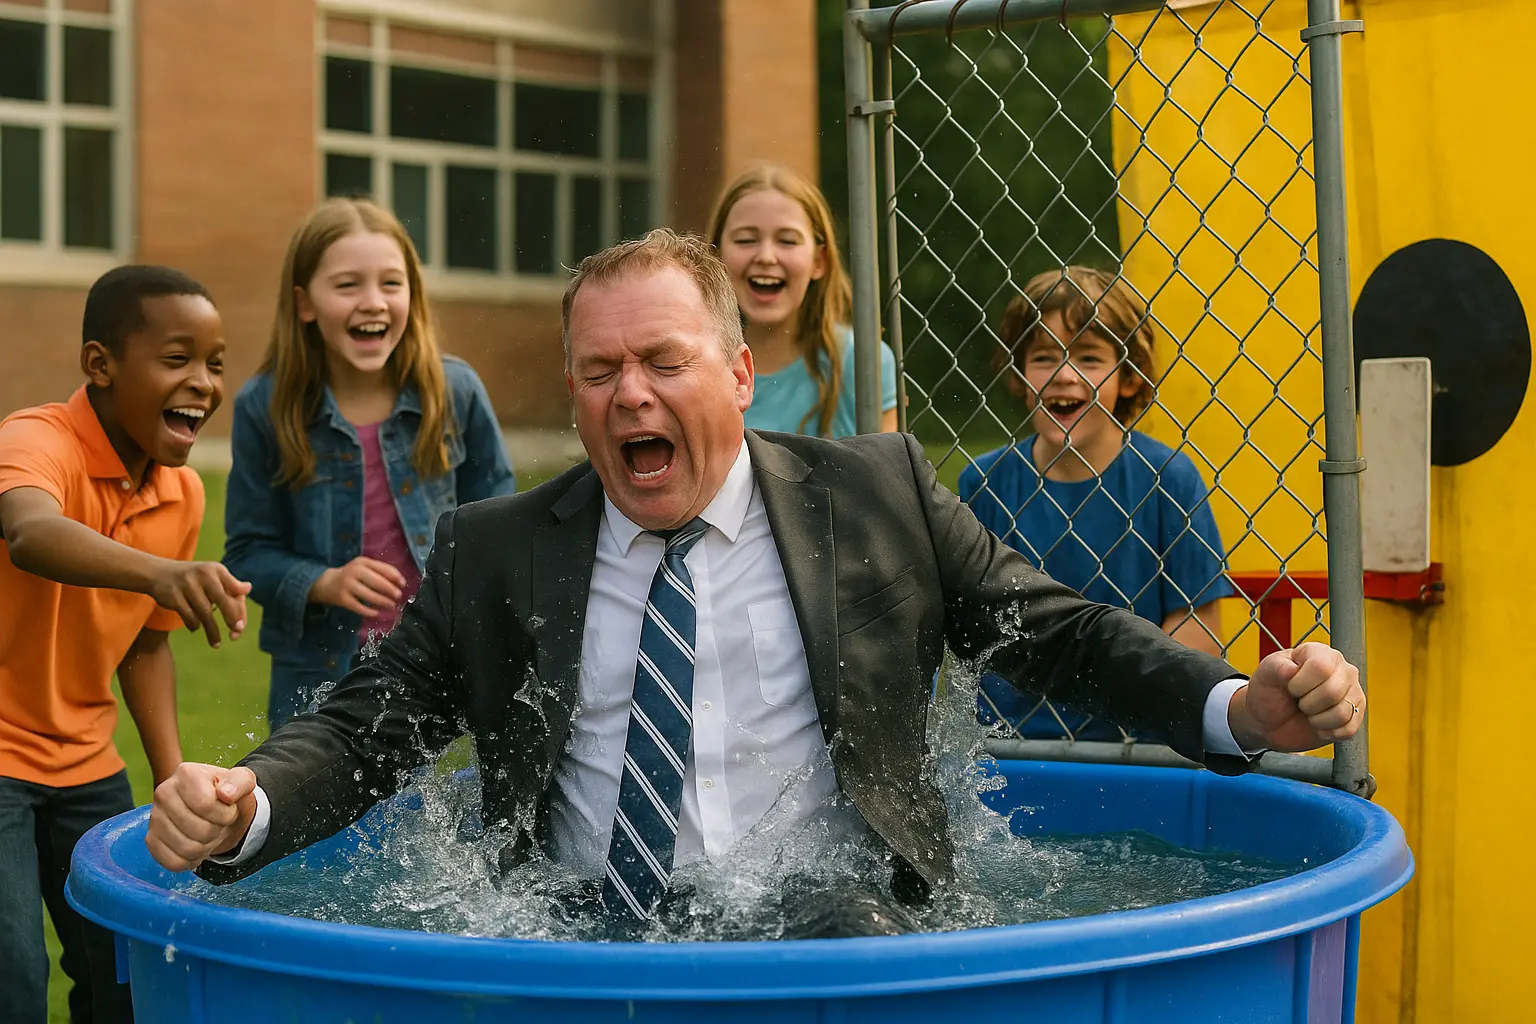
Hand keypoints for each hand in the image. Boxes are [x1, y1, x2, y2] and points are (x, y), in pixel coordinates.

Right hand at [146, 763, 258, 871]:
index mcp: (186, 774)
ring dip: (207, 846)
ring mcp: (155, 817)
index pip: (206, 805)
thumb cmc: (227, 792)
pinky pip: (173, 862)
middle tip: (218, 823)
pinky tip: (196, 847)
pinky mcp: (151, 839)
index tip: (228, 808)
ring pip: (187, 849)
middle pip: (200, 830)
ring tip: (208, 833)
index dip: (225, 814)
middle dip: (218, 831)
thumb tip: (226, 794)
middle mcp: (164, 792)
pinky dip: (191, 860)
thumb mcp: (242, 781)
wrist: (213, 806)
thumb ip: (241, 782)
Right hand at [147, 561, 250, 647]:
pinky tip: (196, 628)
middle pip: (223, 600)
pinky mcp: (174, 596)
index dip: (239, 610)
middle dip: (231, 619)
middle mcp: (203, 574)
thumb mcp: (211, 575)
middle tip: (235, 635)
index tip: (241, 627)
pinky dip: (194, 625)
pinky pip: (189, 616)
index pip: (235, 591)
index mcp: (216, 569)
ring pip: (205, 613)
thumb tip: (248, 589)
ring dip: (212, 631)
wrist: (157, 573)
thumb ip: (230, 584)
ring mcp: (187, 585)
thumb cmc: (192, 578)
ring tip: (216, 643)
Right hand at [309, 557, 406, 616]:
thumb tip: (400, 582)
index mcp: (363, 562)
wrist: (326, 583)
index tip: (403, 585)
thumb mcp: (364, 568)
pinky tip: (376, 613)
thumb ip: (381, 572)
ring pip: (369, 595)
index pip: (383, 568)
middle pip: (377, 582)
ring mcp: (347, 585)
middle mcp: (355, 572)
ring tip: (391, 606)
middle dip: (391, 590)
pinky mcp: (342, 598)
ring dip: (383, 602)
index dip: (395, 577)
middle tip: (398, 597)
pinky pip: (358, 607)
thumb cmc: (352, 575)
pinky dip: (369, 611)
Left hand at [1229, 642, 1364, 752]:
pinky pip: (1349, 729)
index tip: (1290, 687)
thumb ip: (1275, 667)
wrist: (1269, 719)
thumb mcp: (1265, 675)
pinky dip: (1328, 732)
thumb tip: (1292, 669)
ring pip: (1342, 712)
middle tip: (1299, 702)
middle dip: (1307, 704)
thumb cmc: (1269, 692)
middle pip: (1333, 692)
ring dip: (1317, 720)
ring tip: (1308, 713)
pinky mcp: (1355, 715)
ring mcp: (1352, 692)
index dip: (1300, 684)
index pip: (1320, 667)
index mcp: (1320, 653)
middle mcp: (1342, 669)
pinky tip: (1318, 725)